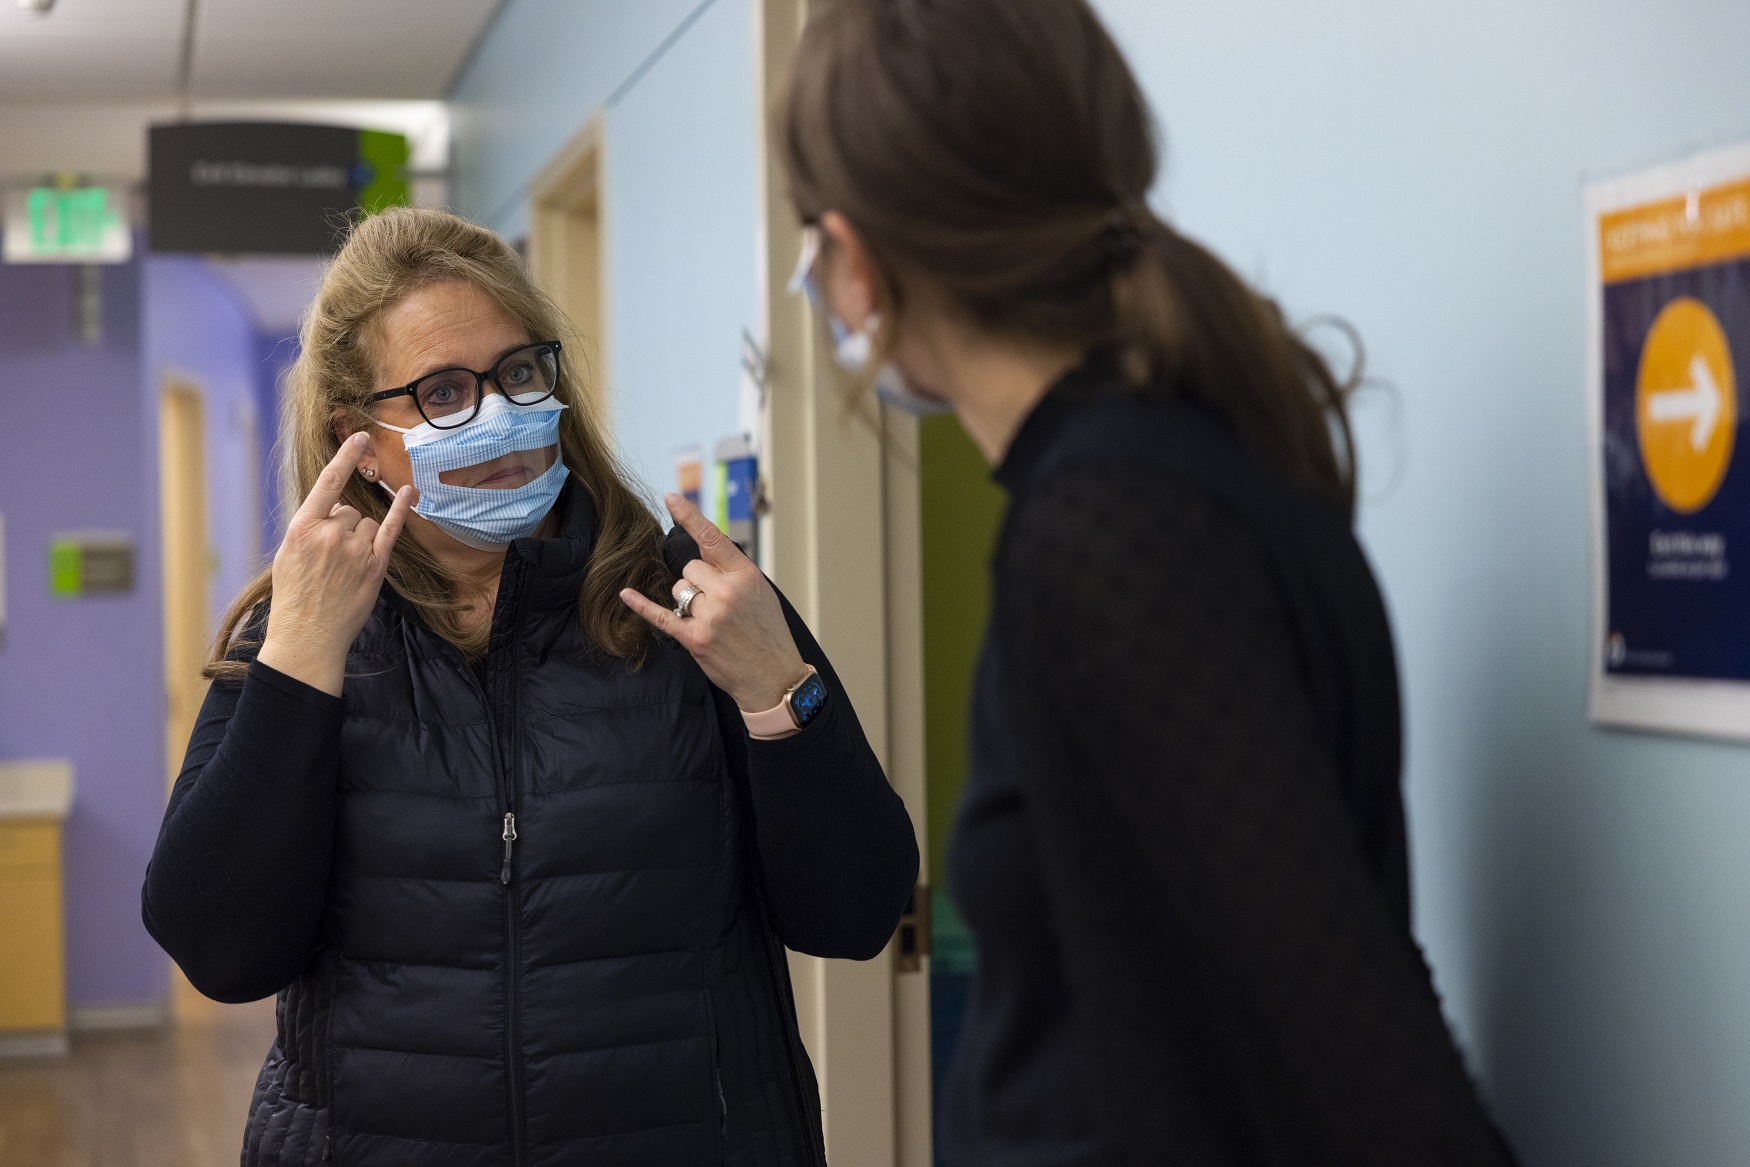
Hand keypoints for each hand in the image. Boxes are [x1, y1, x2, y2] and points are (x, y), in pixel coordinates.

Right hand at [257, 433, 414, 696]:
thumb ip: (309, 528)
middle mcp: (331, 534)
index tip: (360, 436)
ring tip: (342, 568)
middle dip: (341, 527)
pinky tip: (409, 492)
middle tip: (328, 559)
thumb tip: (333, 510)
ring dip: (359, 538)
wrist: (307, 638)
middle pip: (348, 510)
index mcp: (302, 528)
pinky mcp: (375, 566)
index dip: (345, 457)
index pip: (327, 482)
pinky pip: (391, 529)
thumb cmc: (293, 598)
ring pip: (366, 523)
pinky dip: (401, 510)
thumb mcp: (287, 555)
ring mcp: (355, 550)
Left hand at [620, 493, 808, 712]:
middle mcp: (726, 592)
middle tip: (718, 603)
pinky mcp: (695, 638)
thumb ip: (733, 571)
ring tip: (713, 620)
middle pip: (689, 568)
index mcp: (745, 575)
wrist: (775, 678)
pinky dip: (641, 605)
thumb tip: (705, 550)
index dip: (689, 516)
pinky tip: (626, 593)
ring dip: (688, 601)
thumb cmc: (769, 634)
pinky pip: (661, 616)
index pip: (712, 538)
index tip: (670, 498)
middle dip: (697, 581)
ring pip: (679, 590)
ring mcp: (710, 616)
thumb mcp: (762, 593)